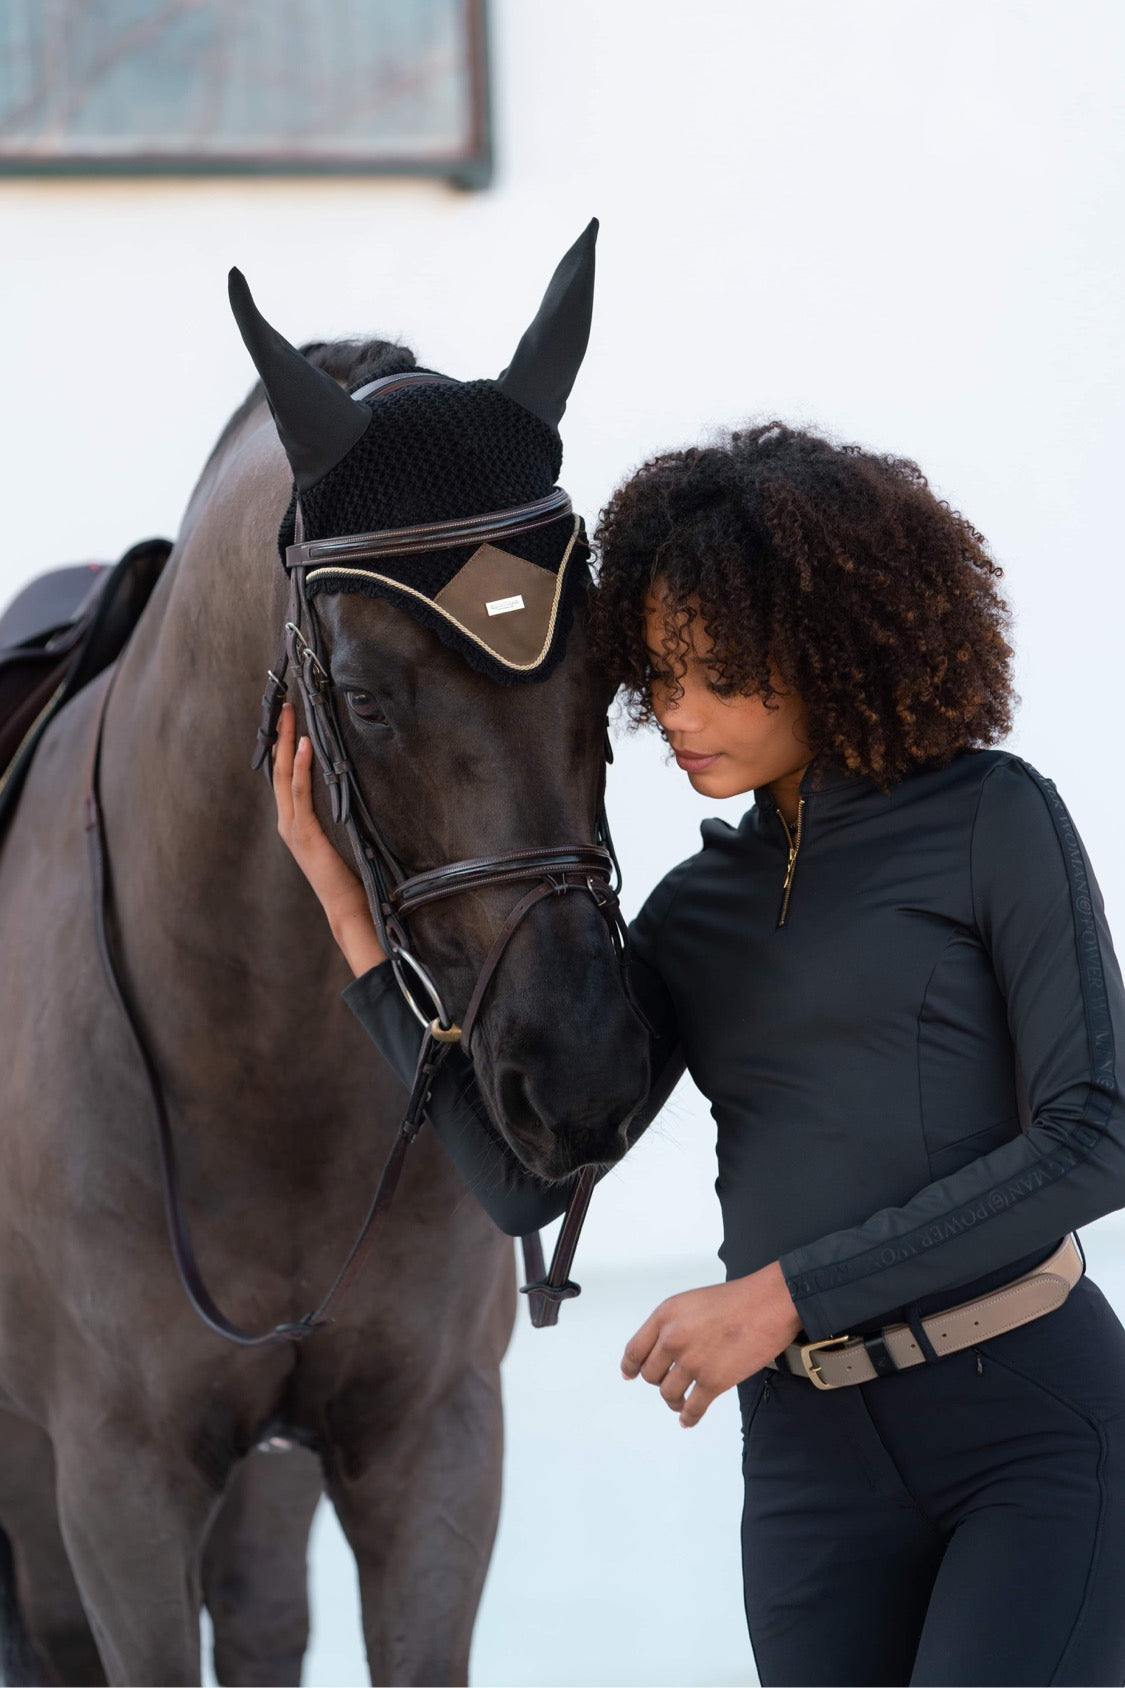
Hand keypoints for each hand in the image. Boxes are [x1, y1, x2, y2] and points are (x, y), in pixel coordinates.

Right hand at [272, 701, 386, 977]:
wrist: (348, 908)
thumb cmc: (351, 875)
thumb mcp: (342, 836)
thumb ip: (338, 814)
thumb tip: (353, 786)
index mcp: (294, 821)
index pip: (283, 775)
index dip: (282, 745)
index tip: (286, 717)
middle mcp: (288, 821)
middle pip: (276, 769)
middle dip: (279, 734)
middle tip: (283, 703)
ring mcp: (293, 827)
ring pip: (283, 776)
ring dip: (286, 742)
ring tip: (289, 714)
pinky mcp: (305, 833)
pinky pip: (300, 794)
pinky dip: (300, 768)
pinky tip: (303, 746)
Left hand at [620, 1260, 801, 1427]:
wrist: (769, 1303)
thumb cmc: (737, 1299)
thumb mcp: (692, 1302)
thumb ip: (673, 1323)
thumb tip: (663, 1348)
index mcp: (665, 1315)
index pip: (635, 1349)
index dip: (631, 1366)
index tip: (630, 1374)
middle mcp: (672, 1339)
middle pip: (651, 1374)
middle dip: (659, 1381)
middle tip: (670, 1382)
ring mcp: (692, 1362)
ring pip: (669, 1393)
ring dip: (674, 1400)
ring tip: (681, 1401)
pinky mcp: (713, 1382)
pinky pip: (693, 1408)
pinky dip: (688, 1417)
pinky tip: (688, 1419)